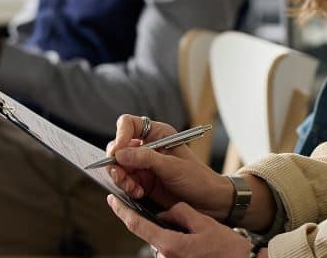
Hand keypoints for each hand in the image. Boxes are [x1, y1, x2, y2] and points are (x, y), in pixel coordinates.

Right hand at [106, 115, 233, 221]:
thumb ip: (146, 159)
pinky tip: (139, 193)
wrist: (209, 203)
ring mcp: (144, 166)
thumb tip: (120, 154)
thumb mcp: (173, 167)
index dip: (120, 135)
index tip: (117, 152)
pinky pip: (125, 182)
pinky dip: (127, 189)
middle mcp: (147, 148)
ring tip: (133, 188)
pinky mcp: (142, 182)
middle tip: (120, 175)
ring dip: (121, 178)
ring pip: (119, 167)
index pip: (129, 124)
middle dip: (116, 162)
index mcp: (157, 134)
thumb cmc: (198, 179)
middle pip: (119, 147)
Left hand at [107, 198, 259, 257]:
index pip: (137, 225)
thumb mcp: (203, 223)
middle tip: (189, 225)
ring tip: (198, 238)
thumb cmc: (227, 249)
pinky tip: (196, 245)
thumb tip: (165, 213)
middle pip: (152, 233)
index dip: (122, 211)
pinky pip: (170, 251)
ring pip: (162, 242)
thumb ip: (179, 212)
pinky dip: (178, 243)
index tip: (112, 200)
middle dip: (162, 224)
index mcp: (170, 245)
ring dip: (173, 235)